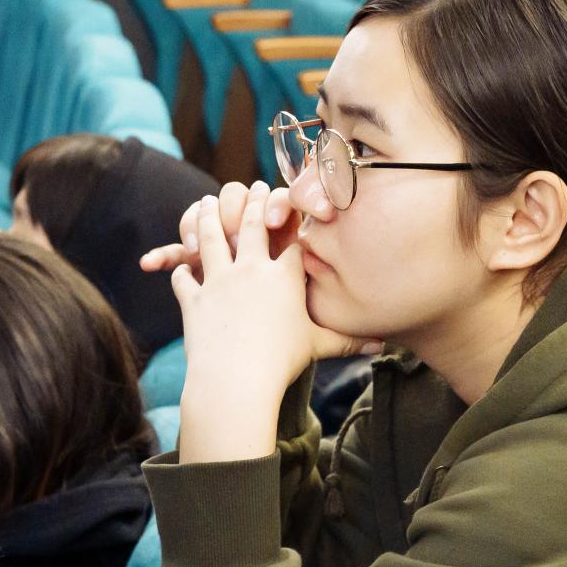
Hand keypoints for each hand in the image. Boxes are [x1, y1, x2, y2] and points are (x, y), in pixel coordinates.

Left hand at [166, 183, 372, 462]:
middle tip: (255, 186)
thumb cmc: (281, 363)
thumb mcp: (318, 346)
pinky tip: (183, 264)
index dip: (297, 223)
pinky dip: (183, 269)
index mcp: (283, 277)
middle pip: (253, 224)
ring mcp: (218, 282)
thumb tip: (383, 347)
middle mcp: (250, 270)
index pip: (293, 241)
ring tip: (209, 202)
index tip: (298, 208)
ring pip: (211, 238)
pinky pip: (185, 277)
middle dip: (255, 202)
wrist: (236, 380)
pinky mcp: (193, 299)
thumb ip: (348, 341)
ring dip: (209, 217)